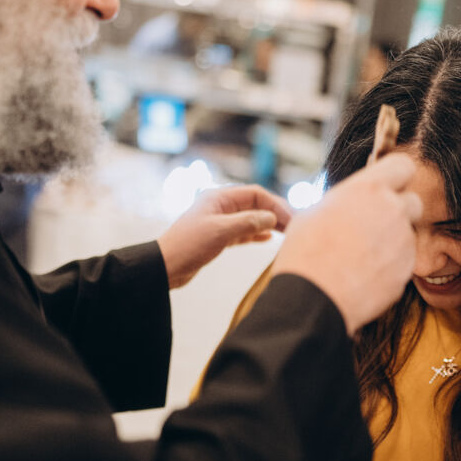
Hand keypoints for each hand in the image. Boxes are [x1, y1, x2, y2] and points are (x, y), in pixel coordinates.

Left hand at [157, 185, 291, 288]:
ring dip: (269, 224)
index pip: (256, 194)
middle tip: (295, 226)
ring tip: (288, 233)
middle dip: (275, 213)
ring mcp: (220, 221)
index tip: (291, 219)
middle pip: (256, 205)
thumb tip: (272, 219)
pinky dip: (257, 234)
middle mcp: (221, 206)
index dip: (275, 204)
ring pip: (251, 219)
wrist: (166, 266)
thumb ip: (248, 222)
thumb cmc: (189, 245)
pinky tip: (269, 239)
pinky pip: (243, 231)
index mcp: (220, 198)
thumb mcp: (221, 231)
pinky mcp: (218, 237)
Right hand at [273, 153, 421, 333]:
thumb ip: (346, 202)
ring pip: (407, 235)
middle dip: (399, 211)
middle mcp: (393, 210)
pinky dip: (390, 267)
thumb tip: (350, 204)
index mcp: (369, 189)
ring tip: (360, 258)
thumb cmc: (305, 253)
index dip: (396, 176)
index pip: (403, 166)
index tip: (387, 188)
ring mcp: (403, 242)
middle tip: (373, 226)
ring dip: (392, 242)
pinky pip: (403, 262)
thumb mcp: (315, 212)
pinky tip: (365, 275)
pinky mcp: (406, 270)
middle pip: (413, 202)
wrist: (312, 298)